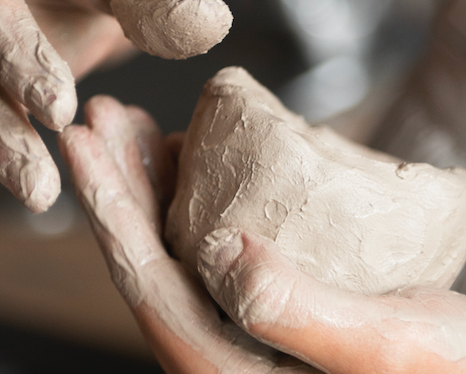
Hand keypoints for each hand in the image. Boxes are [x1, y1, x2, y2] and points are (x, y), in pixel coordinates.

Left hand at [61, 95, 317, 372]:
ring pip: (180, 251)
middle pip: (152, 260)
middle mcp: (230, 356)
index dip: (109, 206)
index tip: (81, 141)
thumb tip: (218, 251)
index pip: (148, 283)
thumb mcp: (384, 350)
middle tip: (99, 116)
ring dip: (154, 186)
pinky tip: (204, 161)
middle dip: (120, 184)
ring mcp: (253, 331)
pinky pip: (221, 247)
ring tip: (136, 127)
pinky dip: (204, 197)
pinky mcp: (280, 307)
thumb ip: (296, 312)